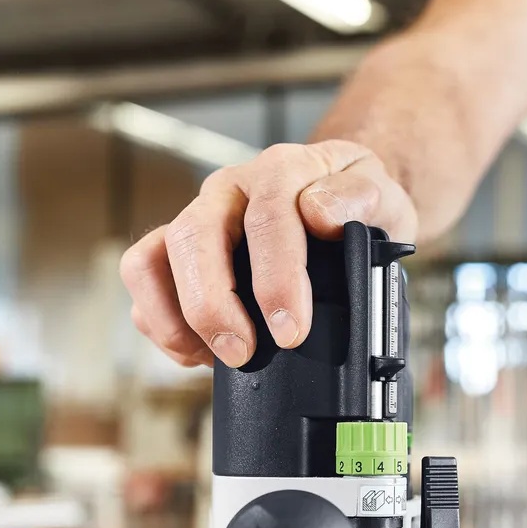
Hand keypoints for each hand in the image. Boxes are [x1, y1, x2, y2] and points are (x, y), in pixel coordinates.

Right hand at [119, 140, 416, 367]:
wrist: (339, 202)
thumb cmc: (355, 206)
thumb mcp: (382, 196)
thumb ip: (360, 200)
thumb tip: (320, 214)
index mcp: (280, 171)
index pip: (267, 217)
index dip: (275, 280)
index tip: (291, 331)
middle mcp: (229, 191)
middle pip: (194, 237)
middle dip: (212, 305)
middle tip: (243, 354)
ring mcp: (198, 220)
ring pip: (151, 257)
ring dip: (175, 317)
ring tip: (212, 356)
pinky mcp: (177, 251)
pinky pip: (144, 281)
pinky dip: (161, 323)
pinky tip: (201, 351)